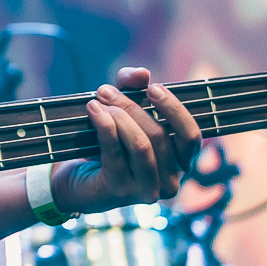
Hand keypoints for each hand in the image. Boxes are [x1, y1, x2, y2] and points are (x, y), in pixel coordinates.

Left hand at [50, 67, 200, 215]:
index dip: (175, 110)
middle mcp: (170, 181)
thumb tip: (142, 73)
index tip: (153, 88)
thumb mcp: (122, 108)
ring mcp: (147, 190)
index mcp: (180, 163)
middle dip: (131, 106)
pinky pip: (116, 153)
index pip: (191, 137)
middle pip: (159, 135)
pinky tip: (93, 111)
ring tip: (98, 101)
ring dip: (119, 116)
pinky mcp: (121, 192)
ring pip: (140, 145)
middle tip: (106, 91)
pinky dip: (104, 126)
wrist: (75, 179)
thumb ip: (132, 87)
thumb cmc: (108, 142)